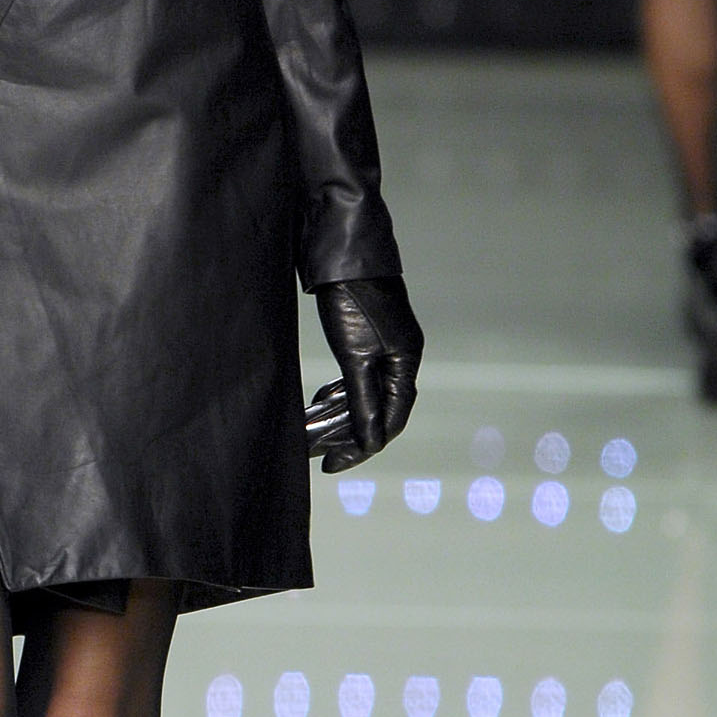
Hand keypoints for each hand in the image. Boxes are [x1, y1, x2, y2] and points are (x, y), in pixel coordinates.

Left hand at [306, 276, 422, 472]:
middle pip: (377, 409)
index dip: (361, 446)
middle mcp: (400, 356)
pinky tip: (319, 398)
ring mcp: (384, 345)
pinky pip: (357, 375)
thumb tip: (371, 442)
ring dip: (338, 413)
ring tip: (311, 428)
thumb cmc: (351, 300)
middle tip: (313, 449)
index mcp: (406, 362)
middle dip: (345, 432)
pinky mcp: (366, 335)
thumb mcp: (354, 357)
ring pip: (364, 392)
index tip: (330, 464)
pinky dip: (339, 391)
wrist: (339, 252)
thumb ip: (364, 400)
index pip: (390, 420)